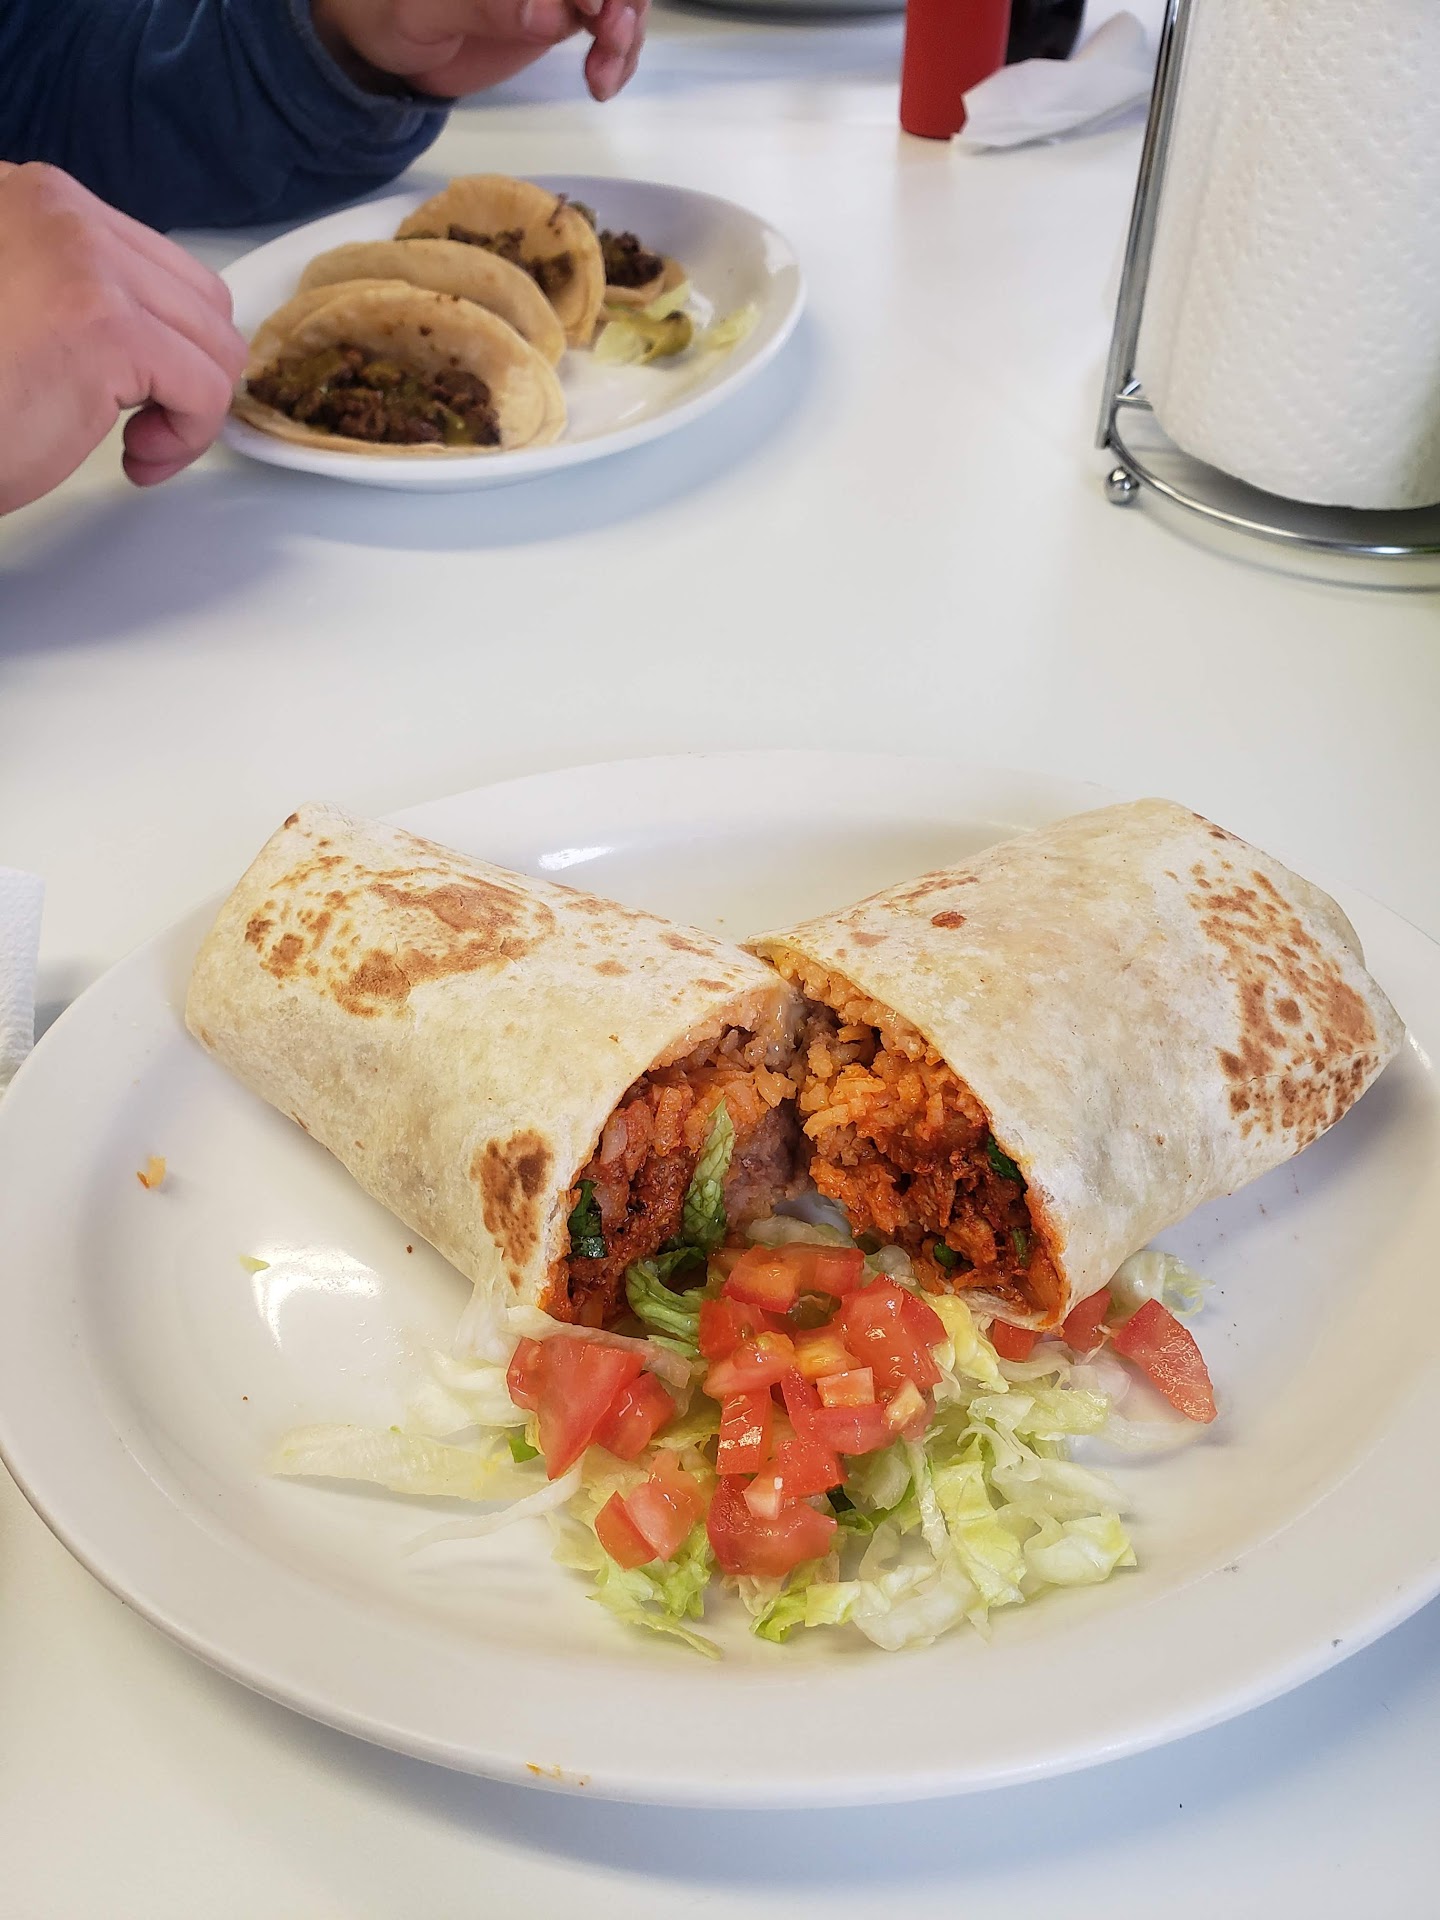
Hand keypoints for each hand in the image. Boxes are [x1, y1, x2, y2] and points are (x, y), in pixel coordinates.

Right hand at [0, 165, 247, 515]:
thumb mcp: (17, 307)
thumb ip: (72, 289)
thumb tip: (158, 328)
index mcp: (32, 197)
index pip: (153, 262)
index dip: (165, 339)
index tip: (128, 392)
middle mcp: (60, 209)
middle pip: (198, 298)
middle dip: (189, 374)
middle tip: (140, 426)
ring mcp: (87, 262)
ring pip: (213, 342)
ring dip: (189, 410)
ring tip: (135, 445)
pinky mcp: (110, 326)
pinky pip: (205, 388)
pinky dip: (187, 437)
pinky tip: (135, 457)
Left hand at [312, 0, 647, 104]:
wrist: (386, 43)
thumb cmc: (387, 11)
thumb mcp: (423, 12)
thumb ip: (482, 6)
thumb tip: (545, 13)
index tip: (591, 9)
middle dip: (623, 3)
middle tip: (607, 44)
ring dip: (627, 33)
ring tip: (602, 75)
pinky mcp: (563, 12)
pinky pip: (612, 26)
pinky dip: (620, 55)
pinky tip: (602, 83)